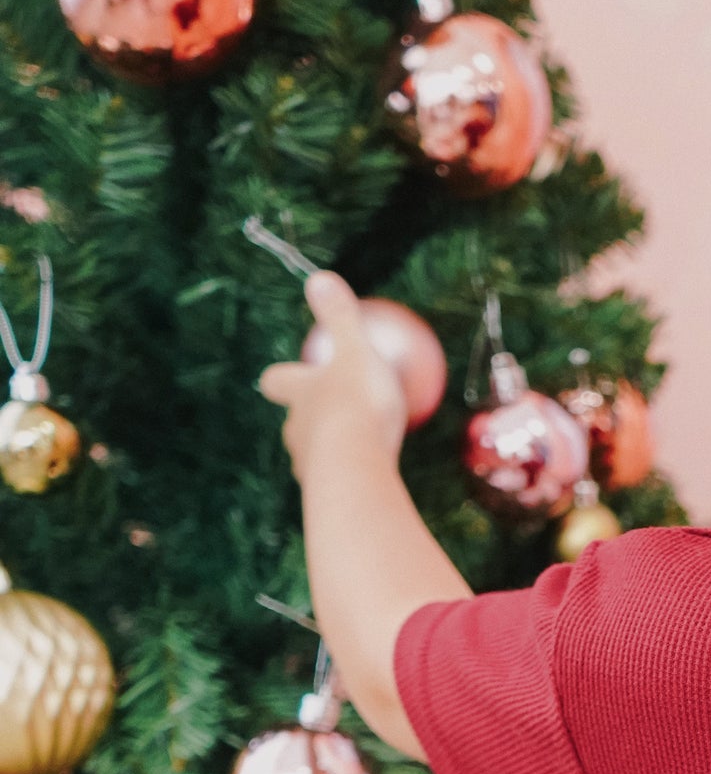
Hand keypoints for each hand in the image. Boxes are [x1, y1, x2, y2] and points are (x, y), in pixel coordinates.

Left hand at [258, 271, 408, 482]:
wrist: (356, 469)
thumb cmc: (356, 404)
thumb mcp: (354, 351)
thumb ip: (339, 318)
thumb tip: (319, 278)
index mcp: (300, 393)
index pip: (278, 381)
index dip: (282, 378)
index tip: (285, 376)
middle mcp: (297, 430)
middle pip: (293, 423)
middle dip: (306, 419)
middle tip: (329, 415)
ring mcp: (310, 466)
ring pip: (312, 456)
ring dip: (328, 451)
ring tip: (354, 450)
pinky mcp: (329, 495)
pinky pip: (339, 482)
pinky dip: (348, 476)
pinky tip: (368, 476)